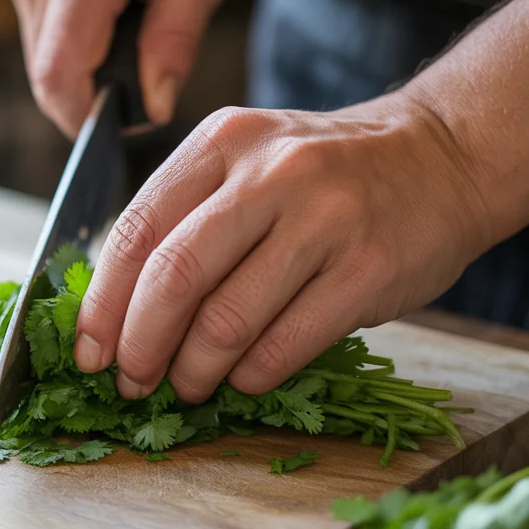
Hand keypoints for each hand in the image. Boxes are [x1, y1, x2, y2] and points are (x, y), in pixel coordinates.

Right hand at [2, 0, 237, 137]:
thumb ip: (174, 41)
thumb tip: (150, 108)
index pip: (59, 75)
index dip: (88, 119)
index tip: (129, 127)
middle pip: (47, 76)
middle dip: (95, 98)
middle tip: (150, 78)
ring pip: (44, 60)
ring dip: (89, 69)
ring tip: (138, 31)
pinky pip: (45, 34)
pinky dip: (80, 45)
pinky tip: (117, 15)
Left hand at [73, 96, 493, 399]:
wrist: (440, 157)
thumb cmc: (325, 174)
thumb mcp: (249, 161)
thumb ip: (187, 217)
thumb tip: (116, 309)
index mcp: (223, 142)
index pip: (136, 229)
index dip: (102, 301)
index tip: (88, 350)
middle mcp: (269, 172)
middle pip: (173, 277)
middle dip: (139, 345)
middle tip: (131, 381)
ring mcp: (323, 219)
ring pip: (227, 320)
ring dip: (193, 371)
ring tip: (187, 387)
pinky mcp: (368, 270)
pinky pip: (285, 343)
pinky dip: (250, 375)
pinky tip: (243, 378)